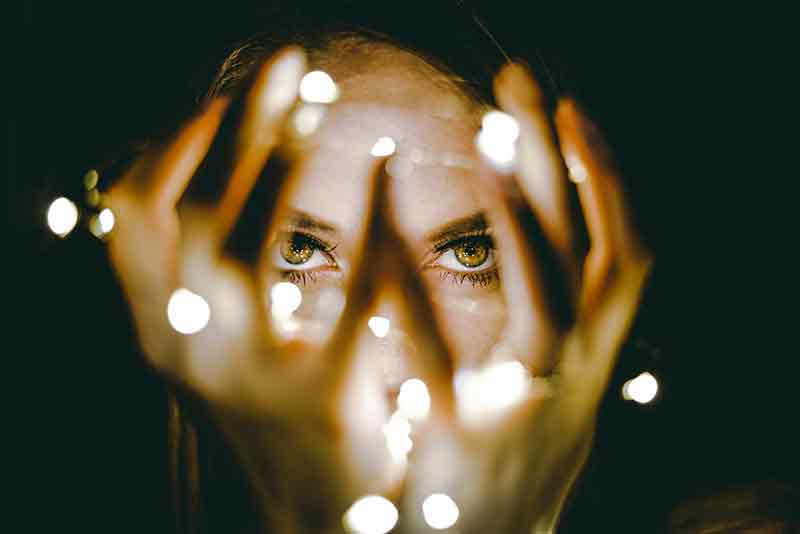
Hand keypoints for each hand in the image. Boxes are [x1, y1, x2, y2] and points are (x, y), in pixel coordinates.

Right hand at [104, 47, 454, 529]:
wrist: (316, 510)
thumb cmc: (274, 409)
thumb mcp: (219, 345)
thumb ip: (203, 275)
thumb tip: (225, 168)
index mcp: (158, 327)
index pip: (128, 214)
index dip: (171, 146)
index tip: (220, 100)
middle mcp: (183, 345)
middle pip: (187, 211)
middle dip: (234, 126)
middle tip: (287, 65)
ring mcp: (243, 371)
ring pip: (237, 240)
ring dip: (278, 160)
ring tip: (320, 110)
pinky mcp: (318, 391)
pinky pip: (345, 287)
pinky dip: (367, 220)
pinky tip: (389, 174)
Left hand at [396, 65, 652, 532]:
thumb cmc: (517, 454)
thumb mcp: (557, 384)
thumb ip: (557, 317)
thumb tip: (537, 232)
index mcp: (598, 351)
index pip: (626, 249)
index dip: (608, 175)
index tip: (570, 108)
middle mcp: (581, 370)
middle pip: (595, 247)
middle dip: (565, 157)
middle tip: (520, 79)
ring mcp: (531, 404)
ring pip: (553, 294)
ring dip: (530, 212)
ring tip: (493, 138)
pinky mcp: (463, 438)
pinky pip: (439, 352)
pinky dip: (412, 287)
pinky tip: (382, 235)